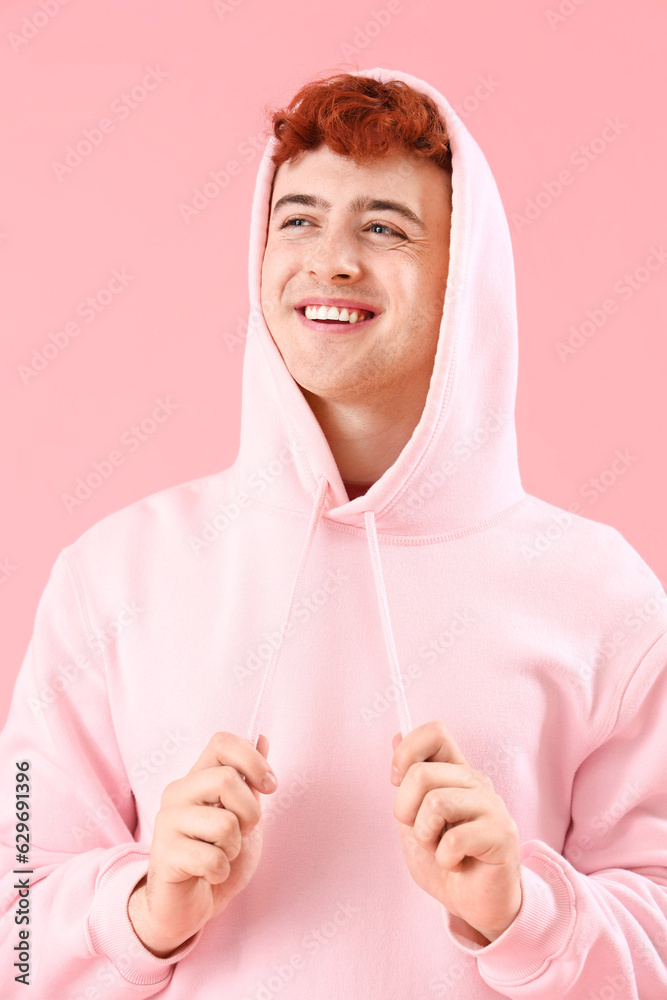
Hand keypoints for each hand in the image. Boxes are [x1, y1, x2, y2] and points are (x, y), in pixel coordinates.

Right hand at [128, 731, 276, 956]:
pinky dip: (221, 872)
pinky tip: (208, 874)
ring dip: (234, 848)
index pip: (221, 742)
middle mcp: (178, 793)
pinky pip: (213, 859)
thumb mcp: (242, 815)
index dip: (252, 759)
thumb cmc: (216, 856)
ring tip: (219, 855)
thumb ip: (249, 780)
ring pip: (225, 823)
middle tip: (241, 833)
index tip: (269, 786)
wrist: (188, 906)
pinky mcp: (165, 856)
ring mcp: (167, 823)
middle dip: (250, 813)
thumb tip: (262, 737)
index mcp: (197, 778)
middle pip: (227, 779)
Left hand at [390, 720, 521, 944]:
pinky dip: (445, 858)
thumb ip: (407, 781)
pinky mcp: (502, 834)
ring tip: (440, 849)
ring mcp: (492, 805)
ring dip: (426, 836)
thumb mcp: (414, 819)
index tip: (397, 781)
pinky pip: (454, 838)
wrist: (473, 905)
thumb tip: (397, 735)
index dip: (407, 752)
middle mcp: (476, 782)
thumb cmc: (444, 860)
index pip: (435, 732)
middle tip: (423, 833)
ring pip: (436, 802)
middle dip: (405, 810)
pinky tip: (456, 862)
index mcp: (455, 772)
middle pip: (421, 773)